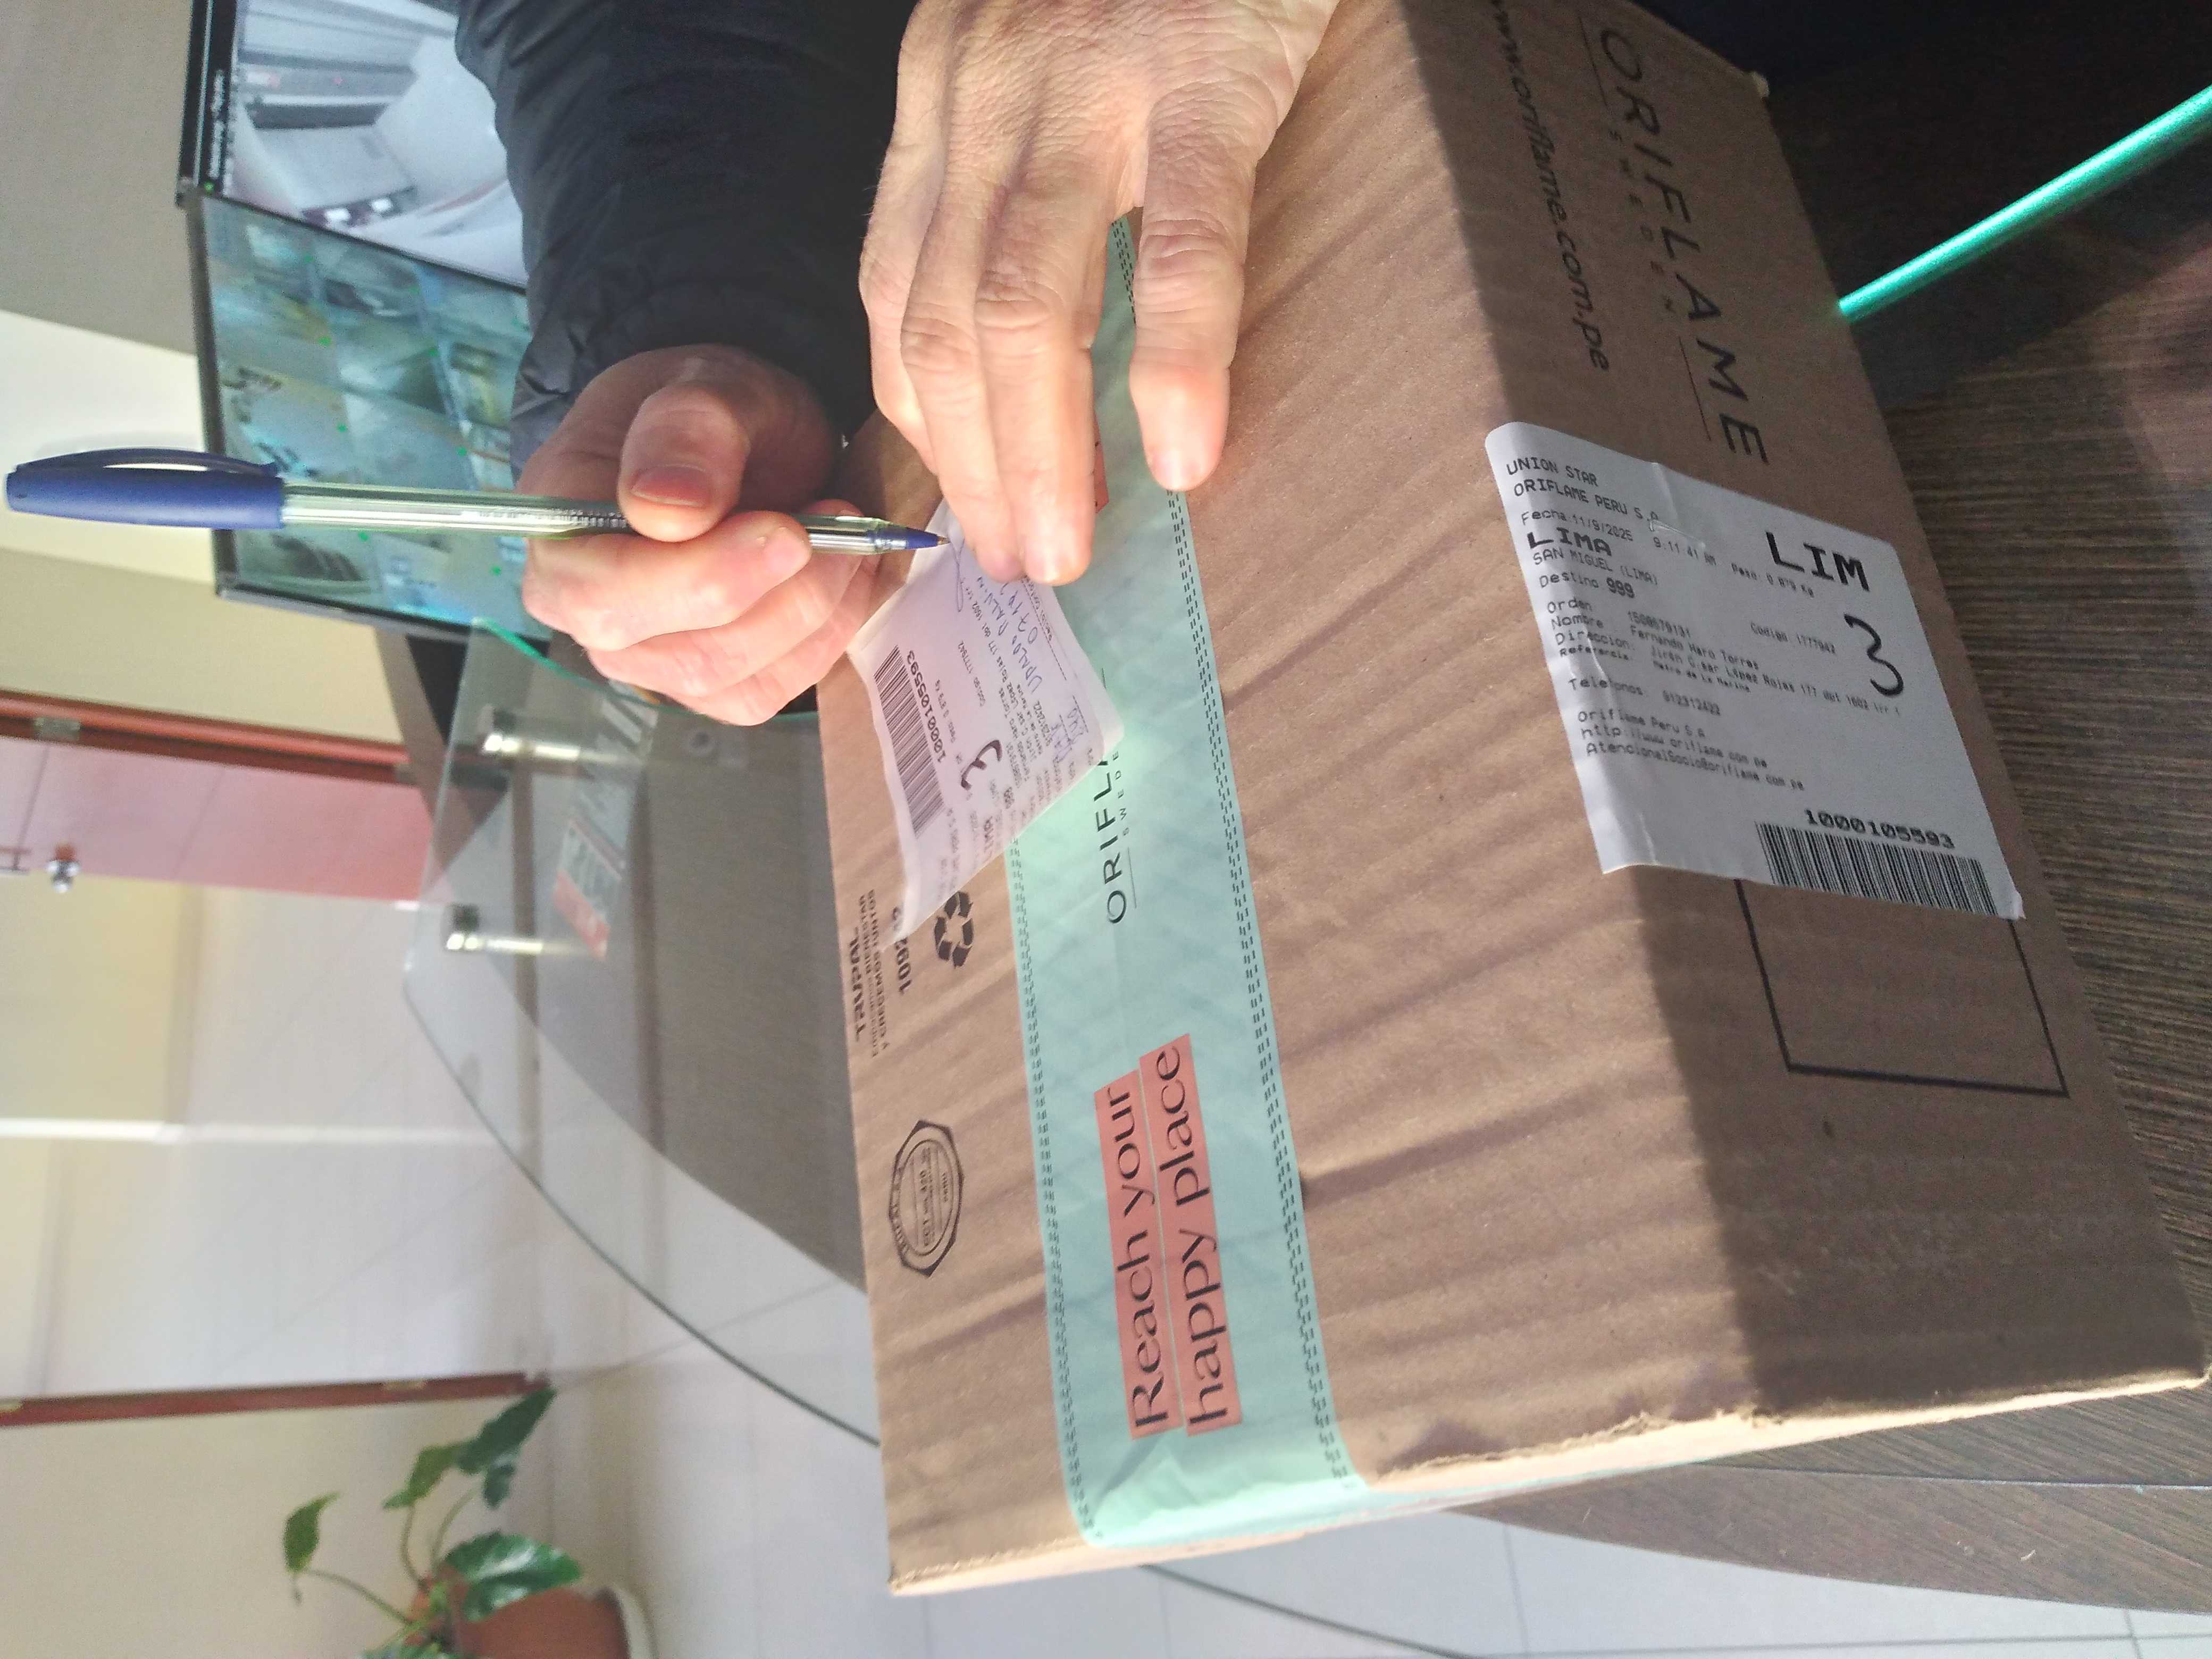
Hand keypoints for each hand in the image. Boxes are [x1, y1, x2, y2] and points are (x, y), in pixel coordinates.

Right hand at [519, 345, 887, 724]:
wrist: (735, 443)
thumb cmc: (704, 415)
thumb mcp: (703, 383)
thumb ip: (685, 432)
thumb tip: (665, 509)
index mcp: (560, 526)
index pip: (601, 594)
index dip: (700, 579)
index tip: (785, 530)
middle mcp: (586, 609)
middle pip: (682, 653)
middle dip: (781, 596)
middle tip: (837, 519)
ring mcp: (645, 656)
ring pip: (734, 679)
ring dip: (813, 611)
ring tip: (847, 538)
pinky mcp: (704, 681)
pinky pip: (766, 690)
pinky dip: (822, 638)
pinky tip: (841, 579)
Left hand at [860, 0, 1337, 585]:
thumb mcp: (1042, 58)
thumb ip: (1018, 174)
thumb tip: (1037, 345)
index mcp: (942, 99)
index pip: (893, 292)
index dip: (919, 424)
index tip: (956, 517)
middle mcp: (982, 92)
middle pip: (941, 319)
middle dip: (967, 466)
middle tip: (1013, 568)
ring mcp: (1085, 80)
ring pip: (1021, 299)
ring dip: (1038, 445)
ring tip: (1066, 547)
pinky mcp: (1200, 69)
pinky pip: (1175, 237)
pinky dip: (1177, 353)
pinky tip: (1186, 450)